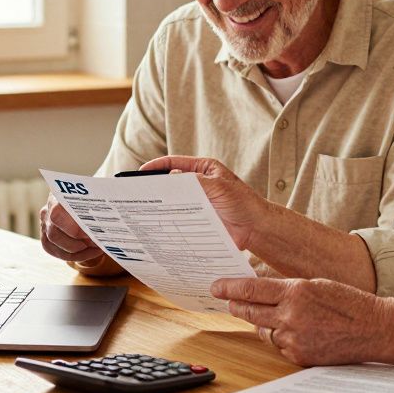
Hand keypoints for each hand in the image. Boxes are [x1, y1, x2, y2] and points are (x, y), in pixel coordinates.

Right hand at [39, 194, 104, 263]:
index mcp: (58, 196)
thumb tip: (116, 212)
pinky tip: (89, 252)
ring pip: (53, 244)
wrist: (86, 199)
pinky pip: (56, 252)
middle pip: (54, 233)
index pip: (58, 213)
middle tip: (96, 244)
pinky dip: (74, 256)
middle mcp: (47, 210)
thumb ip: (102, 201)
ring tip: (96, 248)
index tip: (92, 234)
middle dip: (77, 243)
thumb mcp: (99, 194)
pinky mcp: (47, 238)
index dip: (74, 228)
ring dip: (77, 251)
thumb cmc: (93, 196)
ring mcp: (44, 225)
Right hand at [139, 155, 267, 249]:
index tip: (141, 172)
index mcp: (203, 170)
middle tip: (137, 194)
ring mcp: (196, 202)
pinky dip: (168, 220)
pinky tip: (158, 224)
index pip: (175, 163)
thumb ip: (194, 182)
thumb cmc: (243, 202)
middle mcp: (198, 185)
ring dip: (160, 205)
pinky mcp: (197, 219)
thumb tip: (170, 179)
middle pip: (171, 183)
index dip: (157, 166)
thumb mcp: (218, 187)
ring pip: (173, 201)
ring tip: (143, 210)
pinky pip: (179, 218)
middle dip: (155, 187)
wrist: (255, 228)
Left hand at [211, 277, 385, 366]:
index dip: (230, 288)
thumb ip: (288, 289)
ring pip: (262, 330)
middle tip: (227, 300)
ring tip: (263, 314)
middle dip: (235, 305)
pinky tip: (289, 330)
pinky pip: (278, 345)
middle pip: (250, 311)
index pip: (251, 289)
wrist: (374, 329)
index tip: (216, 287)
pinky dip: (279, 337)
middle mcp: (291, 316)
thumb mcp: (316, 284)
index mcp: (296, 292)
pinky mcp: (299, 356)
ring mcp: (294, 339)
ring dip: (259, 322)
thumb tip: (262, 291)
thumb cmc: (349, 303)